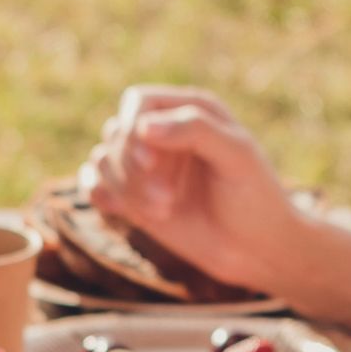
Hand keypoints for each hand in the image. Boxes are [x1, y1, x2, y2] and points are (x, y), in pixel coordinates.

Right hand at [80, 89, 313, 297]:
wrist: (257, 250)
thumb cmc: (255, 198)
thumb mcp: (237, 156)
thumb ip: (195, 129)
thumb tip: (142, 127)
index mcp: (190, 109)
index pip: (137, 102)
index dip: (133, 129)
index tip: (151, 164)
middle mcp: (164, 132)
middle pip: (116, 132)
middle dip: (133, 168)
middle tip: (167, 203)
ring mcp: (147, 166)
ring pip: (102, 159)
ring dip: (124, 187)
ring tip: (163, 212)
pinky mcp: (134, 196)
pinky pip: (93, 183)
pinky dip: (100, 195)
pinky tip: (125, 211)